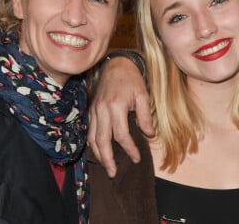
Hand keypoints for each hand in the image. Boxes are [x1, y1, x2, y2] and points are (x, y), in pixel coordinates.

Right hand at [88, 55, 152, 176]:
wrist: (117, 65)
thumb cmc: (132, 79)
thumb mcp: (143, 95)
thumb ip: (146, 116)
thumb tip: (149, 134)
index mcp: (116, 106)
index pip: (121, 135)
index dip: (129, 149)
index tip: (136, 158)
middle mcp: (101, 110)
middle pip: (102, 141)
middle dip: (107, 159)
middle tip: (113, 173)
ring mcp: (94, 110)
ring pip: (93, 138)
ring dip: (98, 154)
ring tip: (106, 167)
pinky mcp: (91, 110)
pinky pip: (90, 130)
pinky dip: (93, 143)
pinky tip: (99, 151)